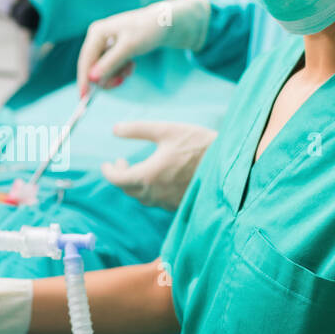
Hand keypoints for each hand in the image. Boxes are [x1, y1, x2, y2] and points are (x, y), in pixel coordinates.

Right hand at [76, 0, 211, 94]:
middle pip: (92, 66)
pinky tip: (131, 65)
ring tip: (130, 68)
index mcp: (97, 32)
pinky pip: (110, 67)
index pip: (85, 60)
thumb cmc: (147, 31)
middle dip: (106, 77)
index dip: (84, 80)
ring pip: (102, 69)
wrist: (164, 24)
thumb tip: (92, 79)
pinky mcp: (112, 49)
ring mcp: (104, 43)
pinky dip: (120, 70)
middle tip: (121, 82)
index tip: (84, 98)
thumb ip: (109, 63)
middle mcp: (97, 37)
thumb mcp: (129, 48)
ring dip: (115, 74)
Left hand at [101, 120, 215, 209]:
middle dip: (121, 176)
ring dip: (135, 184)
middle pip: (128, 190)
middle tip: (122, 161)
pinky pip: (157, 201)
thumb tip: (115, 129)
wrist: (228, 163)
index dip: (109, 172)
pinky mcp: (179, 204)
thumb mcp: (166, 130)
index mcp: (148, 175)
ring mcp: (168, 201)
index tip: (106, 164)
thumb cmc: (197, 143)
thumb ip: (138, 129)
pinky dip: (151, 191)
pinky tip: (157, 178)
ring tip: (138, 169)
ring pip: (142, 197)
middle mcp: (155, 193)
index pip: (118, 180)